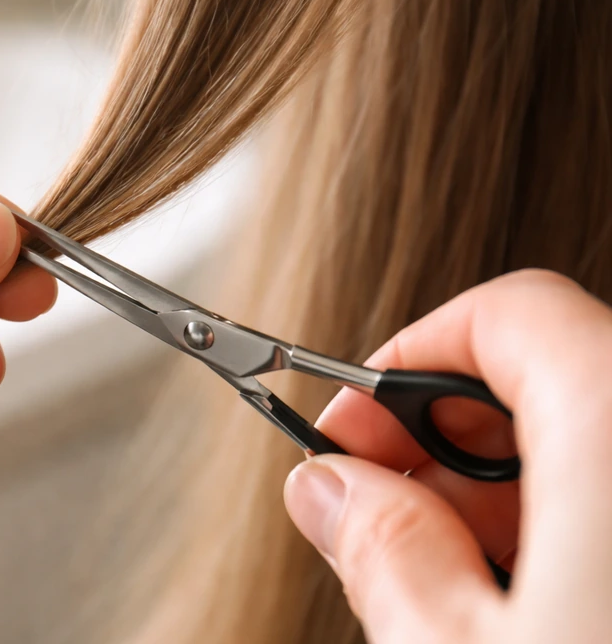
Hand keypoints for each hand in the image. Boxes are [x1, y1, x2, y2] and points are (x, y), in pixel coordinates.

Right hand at [283, 270, 611, 642]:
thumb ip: (388, 552)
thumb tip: (329, 490)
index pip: (509, 311)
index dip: (406, 360)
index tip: (349, 426)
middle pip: (546, 374)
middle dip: (439, 438)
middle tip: (378, 515)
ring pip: (588, 441)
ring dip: (498, 495)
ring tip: (445, 580)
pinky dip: (566, 527)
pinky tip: (524, 603)